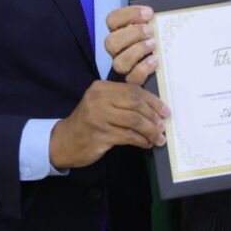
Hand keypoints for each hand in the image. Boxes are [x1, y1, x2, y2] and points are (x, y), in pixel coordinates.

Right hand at [49, 80, 170, 168]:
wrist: (64, 141)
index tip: (165, 110)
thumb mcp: (101, 104)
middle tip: (163, 126)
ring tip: (159, 138)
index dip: (153, 101)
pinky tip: (147, 143)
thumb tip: (154, 108)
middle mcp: (99, 99)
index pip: (133, 90)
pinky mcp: (101, 135)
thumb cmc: (88, 122)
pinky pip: (128, 136)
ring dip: (151, 131)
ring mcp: (99, 117)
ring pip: (135, 121)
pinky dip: (141, 140)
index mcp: (101, 87)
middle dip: (154, 116)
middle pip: (136, 104)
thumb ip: (122, 101)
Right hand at [104, 0, 173, 85]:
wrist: (174, 62)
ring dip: (137, 51)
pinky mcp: (134, 81)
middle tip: (150, 31)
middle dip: (132, 34)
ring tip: (154, 44)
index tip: (149, 13)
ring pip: (118, 62)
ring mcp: (124, 66)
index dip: (129, 15)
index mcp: (121, 31)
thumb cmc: (162, 36)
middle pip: (110, 42)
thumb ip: (164, 6)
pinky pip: (132, 78)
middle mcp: (118, 49)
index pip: (112, 19)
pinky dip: (143, 68)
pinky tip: (156, 61)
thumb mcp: (163, 20)